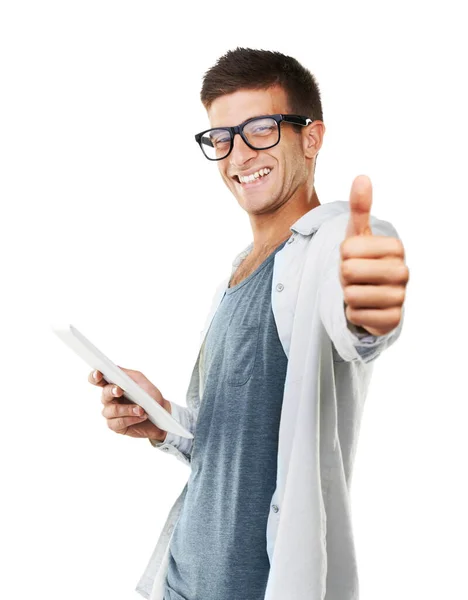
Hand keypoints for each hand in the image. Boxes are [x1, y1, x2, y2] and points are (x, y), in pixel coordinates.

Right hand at [88, 367, 170, 440]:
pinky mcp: (117, 426)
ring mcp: (112, 413)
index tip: (98, 374)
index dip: (95, 376)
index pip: (98, 380)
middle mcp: (110, 399)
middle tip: (119, 390)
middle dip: (111, 391)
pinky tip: (140, 417)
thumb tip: (115, 368)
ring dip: (126, 409)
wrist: (162, 416)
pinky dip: (130, 419)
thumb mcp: (143, 382)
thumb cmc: (151, 397)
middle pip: (103, 395)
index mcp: (114, 385)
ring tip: (140, 409)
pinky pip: (117, 423)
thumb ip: (129, 375)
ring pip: (111, 410)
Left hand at [339, 175, 409, 336]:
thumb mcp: (357, 235)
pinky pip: (355, 314)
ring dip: (348, 295)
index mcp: (395, 247)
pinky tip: (365, 307)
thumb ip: (359, 208)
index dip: (343, 255)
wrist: (371, 296)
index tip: (355, 258)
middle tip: (355, 277)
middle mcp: (403, 271)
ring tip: (360, 290)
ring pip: (350, 295)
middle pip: (348, 271)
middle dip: (344, 276)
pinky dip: (353, 312)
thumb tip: (362, 177)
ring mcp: (400, 297)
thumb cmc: (362, 261)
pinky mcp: (392, 320)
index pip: (347, 249)